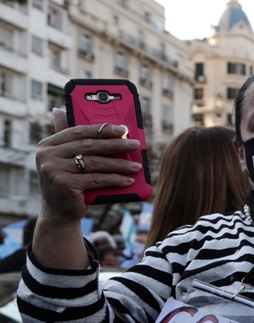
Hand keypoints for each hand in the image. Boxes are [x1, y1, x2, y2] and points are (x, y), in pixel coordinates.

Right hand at [36, 109, 141, 224]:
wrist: (59, 212)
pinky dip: (115, 179)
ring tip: (136, 166)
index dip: (102, 129)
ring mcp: (54, 170)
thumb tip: (61, 110)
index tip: (122, 129)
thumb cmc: (69, 181)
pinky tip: (128, 180)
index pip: (79, 131)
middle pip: (89, 146)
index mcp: (48, 144)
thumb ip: (70, 139)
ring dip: (120, 164)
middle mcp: (47, 155)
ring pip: (95, 163)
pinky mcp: (65, 185)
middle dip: (115, 144)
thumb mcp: (66, 159)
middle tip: (134, 144)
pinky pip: (97, 179)